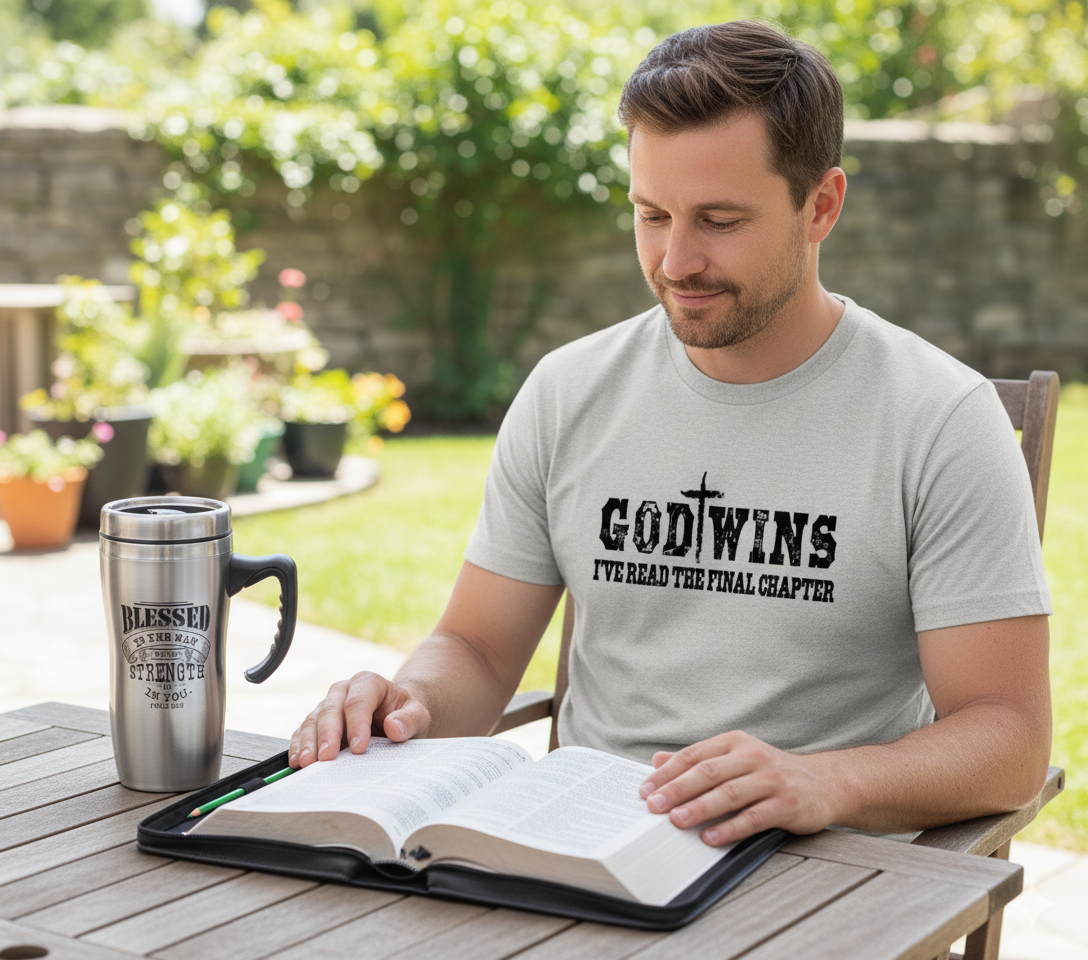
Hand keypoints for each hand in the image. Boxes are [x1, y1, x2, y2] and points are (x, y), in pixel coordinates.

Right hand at [288, 671, 431, 767]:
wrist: (395, 717)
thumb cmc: (405, 715)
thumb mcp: (418, 715)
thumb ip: (410, 720)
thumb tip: (394, 727)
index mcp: (368, 683)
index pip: (358, 701)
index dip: (357, 724)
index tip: (358, 748)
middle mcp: (343, 691)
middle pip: (331, 710)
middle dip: (327, 735)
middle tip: (326, 758)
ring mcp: (328, 706)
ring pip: (313, 720)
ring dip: (308, 743)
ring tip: (307, 763)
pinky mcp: (318, 723)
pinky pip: (303, 732)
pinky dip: (299, 746)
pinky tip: (297, 762)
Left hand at [638, 731, 838, 845]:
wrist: (825, 783)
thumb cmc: (772, 772)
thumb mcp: (735, 758)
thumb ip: (698, 760)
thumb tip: (657, 761)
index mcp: (735, 744)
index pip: (693, 755)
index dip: (667, 772)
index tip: (645, 788)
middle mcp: (752, 757)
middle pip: (707, 772)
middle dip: (676, 789)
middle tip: (653, 806)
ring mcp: (771, 780)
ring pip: (729, 793)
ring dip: (699, 808)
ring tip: (676, 821)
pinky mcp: (787, 804)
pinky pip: (753, 817)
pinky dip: (730, 828)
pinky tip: (710, 838)